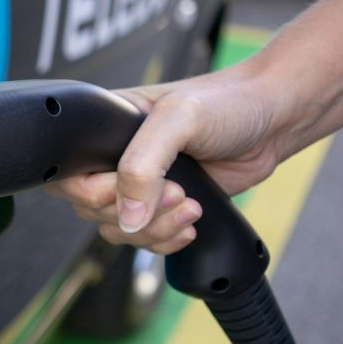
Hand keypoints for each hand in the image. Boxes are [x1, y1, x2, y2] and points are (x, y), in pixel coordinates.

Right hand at [45, 62, 285, 253]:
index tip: (128, 187)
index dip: (92, 191)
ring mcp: (137, 186)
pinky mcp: (161, 207)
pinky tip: (188, 223)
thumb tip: (127, 216)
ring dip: (155, 229)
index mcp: (103, 129)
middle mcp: (113, 159)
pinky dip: (165, 240)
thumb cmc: (226, 103)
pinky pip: (143, 240)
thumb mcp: (178, 119)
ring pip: (117, 230)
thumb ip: (143, 166)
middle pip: (90, 209)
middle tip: (176, 191)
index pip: (68, 173)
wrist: (273, 121)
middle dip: (135, 211)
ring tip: (190, 206)